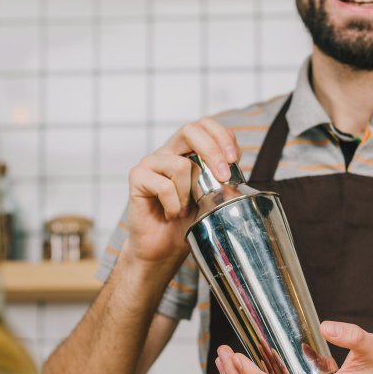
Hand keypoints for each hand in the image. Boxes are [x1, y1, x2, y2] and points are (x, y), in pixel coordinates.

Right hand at [124, 117, 239, 265]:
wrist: (163, 248)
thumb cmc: (186, 222)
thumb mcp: (212, 195)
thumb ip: (220, 174)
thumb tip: (235, 156)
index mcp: (185, 151)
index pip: (203, 125)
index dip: (221, 135)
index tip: (234, 159)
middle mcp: (167, 152)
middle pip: (190, 130)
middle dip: (213, 151)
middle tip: (224, 176)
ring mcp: (150, 163)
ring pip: (180, 164)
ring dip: (189, 193)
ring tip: (185, 209)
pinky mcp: (137, 177)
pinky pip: (163, 186)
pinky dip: (174, 205)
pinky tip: (171, 214)